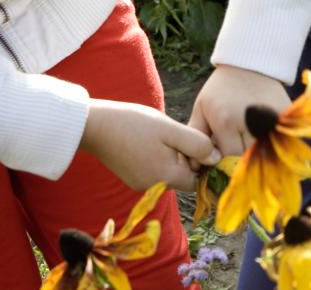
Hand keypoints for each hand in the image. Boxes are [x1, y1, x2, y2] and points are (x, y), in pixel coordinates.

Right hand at [81, 99, 220, 191]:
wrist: (93, 125)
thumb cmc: (134, 124)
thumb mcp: (171, 130)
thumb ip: (197, 144)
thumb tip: (216, 158)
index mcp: (168, 177)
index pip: (198, 180)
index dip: (202, 163)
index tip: (194, 142)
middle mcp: (155, 187)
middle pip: (184, 178)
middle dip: (186, 160)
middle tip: (176, 136)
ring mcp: (141, 184)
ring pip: (170, 174)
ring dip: (173, 158)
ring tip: (161, 137)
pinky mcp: (131, 178)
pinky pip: (155, 171)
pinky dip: (158, 159)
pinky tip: (150, 142)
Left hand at [188, 65, 290, 156]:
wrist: (250, 65)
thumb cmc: (222, 88)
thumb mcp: (202, 107)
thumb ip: (196, 135)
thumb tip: (195, 166)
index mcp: (226, 122)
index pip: (228, 158)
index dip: (224, 158)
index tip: (223, 151)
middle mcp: (249, 124)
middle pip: (247, 157)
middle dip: (240, 155)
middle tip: (237, 143)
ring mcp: (271, 121)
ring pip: (264, 152)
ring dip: (257, 149)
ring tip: (250, 137)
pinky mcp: (285, 117)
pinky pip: (280, 140)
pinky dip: (273, 141)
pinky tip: (265, 133)